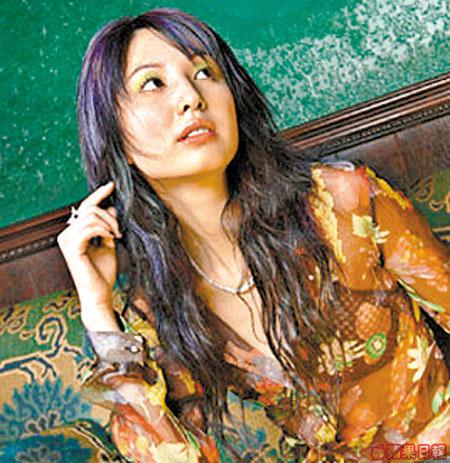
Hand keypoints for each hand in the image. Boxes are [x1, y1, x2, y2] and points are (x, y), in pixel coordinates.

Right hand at [57, 182, 121, 329]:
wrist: (100, 294)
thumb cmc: (103, 273)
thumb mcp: (109, 244)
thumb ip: (108, 226)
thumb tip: (111, 206)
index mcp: (74, 233)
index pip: (85, 207)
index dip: (98, 194)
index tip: (112, 185)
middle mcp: (66, 234)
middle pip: (89, 208)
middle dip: (109, 215)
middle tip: (120, 229)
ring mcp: (67, 241)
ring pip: (89, 216)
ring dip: (108, 223)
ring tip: (117, 236)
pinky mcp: (72, 248)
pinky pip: (89, 228)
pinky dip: (103, 230)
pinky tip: (111, 238)